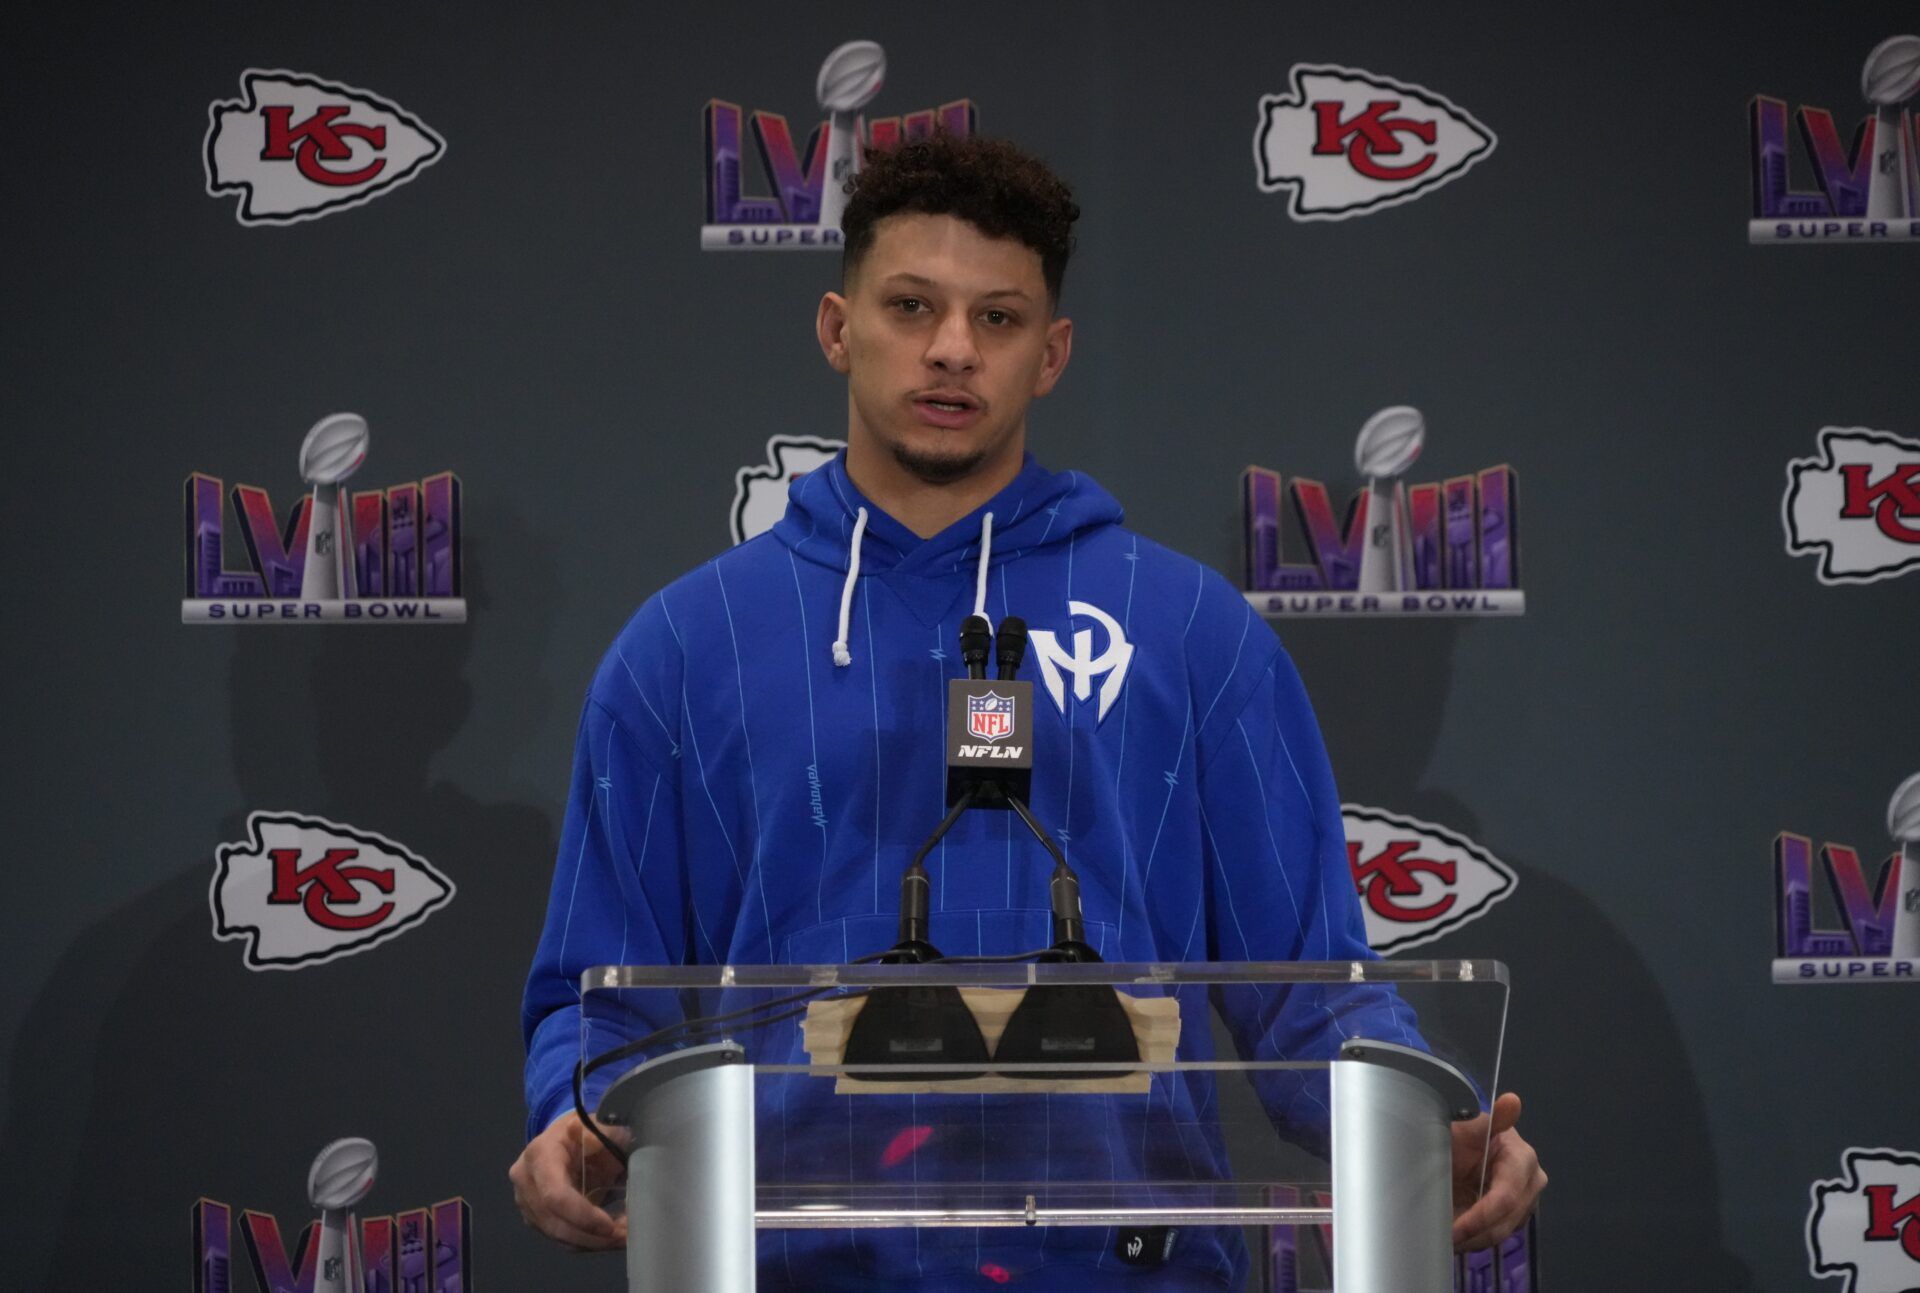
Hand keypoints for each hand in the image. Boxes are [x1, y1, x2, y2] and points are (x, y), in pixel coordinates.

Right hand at [509, 1112, 628, 1249]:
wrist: (566, 1138)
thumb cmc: (584, 1131)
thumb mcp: (598, 1124)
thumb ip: (601, 1131)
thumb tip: (595, 1142)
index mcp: (539, 1155)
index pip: (555, 1195)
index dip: (582, 1215)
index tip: (610, 1224)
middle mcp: (525, 1180)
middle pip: (554, 1223)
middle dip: (591, 1236)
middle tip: (623, 1237)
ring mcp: (526, 1202)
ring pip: (557, 1235)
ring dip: (591, 1242)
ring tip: (621, 1237)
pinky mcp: (534, 1218)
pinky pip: (559, 1238)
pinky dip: (586, 1242)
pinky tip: (608, 1237)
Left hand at [1449, 1092, 1544, 1251]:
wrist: (1454, 1145)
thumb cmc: (1460, 1134)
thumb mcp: (1467, 1125)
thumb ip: (1491, 1119)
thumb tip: (1512, 1101)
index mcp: (1522, 1157)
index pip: (1506, 1197)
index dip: (1481, 1216)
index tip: (1455, 1229)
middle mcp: (1532, 1181)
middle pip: (1506, 1220)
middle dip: (1474, 1232)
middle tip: (1444, 1238)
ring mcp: (1526, 1200)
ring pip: (1502, 1233)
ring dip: (1473, 1239)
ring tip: (1445, 1239)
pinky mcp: (1516, 1215)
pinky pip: (1497, 1235)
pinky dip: (1476, 1239)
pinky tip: (1456, 1237)